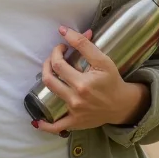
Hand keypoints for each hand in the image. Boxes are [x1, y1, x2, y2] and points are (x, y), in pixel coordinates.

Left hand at [33, 26, 148, 135]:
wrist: (121, 104)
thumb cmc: (112, 81)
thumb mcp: (102, 60)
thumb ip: (83, 44)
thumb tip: (63, 30)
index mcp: (83, 83)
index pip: (58, 64)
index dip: (56, 52)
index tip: (62, 47)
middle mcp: (76, 98)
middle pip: (49, 79)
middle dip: (47, 63)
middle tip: (54, 58)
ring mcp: (74, 112)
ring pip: (49, 95)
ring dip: (45, 80)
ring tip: (50, 72)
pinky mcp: (74, 123)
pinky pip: (56, 127)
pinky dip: (45, 125)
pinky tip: (37, 121)